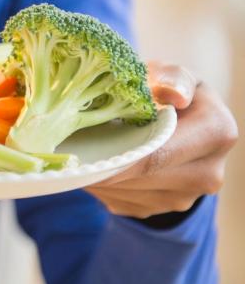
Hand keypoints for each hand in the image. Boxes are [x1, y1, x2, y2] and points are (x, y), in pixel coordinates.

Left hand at [87, 62, 237, 219]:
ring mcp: (183, 198)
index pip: (160, 153)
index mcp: (216, 133)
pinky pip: (121, 201)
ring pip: (127, 193)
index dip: (120, 154)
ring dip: (98, 178)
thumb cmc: (166, 91)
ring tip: (75, 156)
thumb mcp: (171, 74)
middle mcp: (208, 173)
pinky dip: (101, 186)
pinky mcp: (159, 210)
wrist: (177, 123)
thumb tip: (173, 95)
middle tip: (66, 155)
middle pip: (142, 177)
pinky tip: (91, 166)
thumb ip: (171, 77)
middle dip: (102, 166)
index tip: (85, 151)